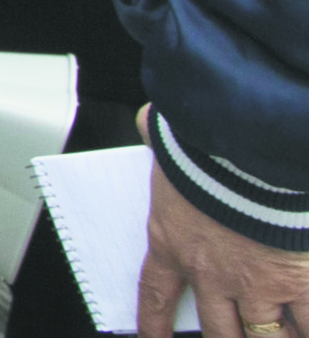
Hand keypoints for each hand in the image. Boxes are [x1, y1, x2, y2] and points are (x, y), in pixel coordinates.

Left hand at [137, 108, 308, 337]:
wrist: (250, 155)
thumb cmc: (206, 145)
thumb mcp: (169, 143)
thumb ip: (156, 139)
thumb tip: (146, 121)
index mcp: (173, 242)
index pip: (157, 293)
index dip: (155, 322)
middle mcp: (212, 274)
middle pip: (220, 330)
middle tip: (234, 337)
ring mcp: (258, 286)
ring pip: (266, 336)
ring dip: (273, 337)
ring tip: (278, 335)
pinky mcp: (300, 283)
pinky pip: (308, 323)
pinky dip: (307, 326)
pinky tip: (306, 325)